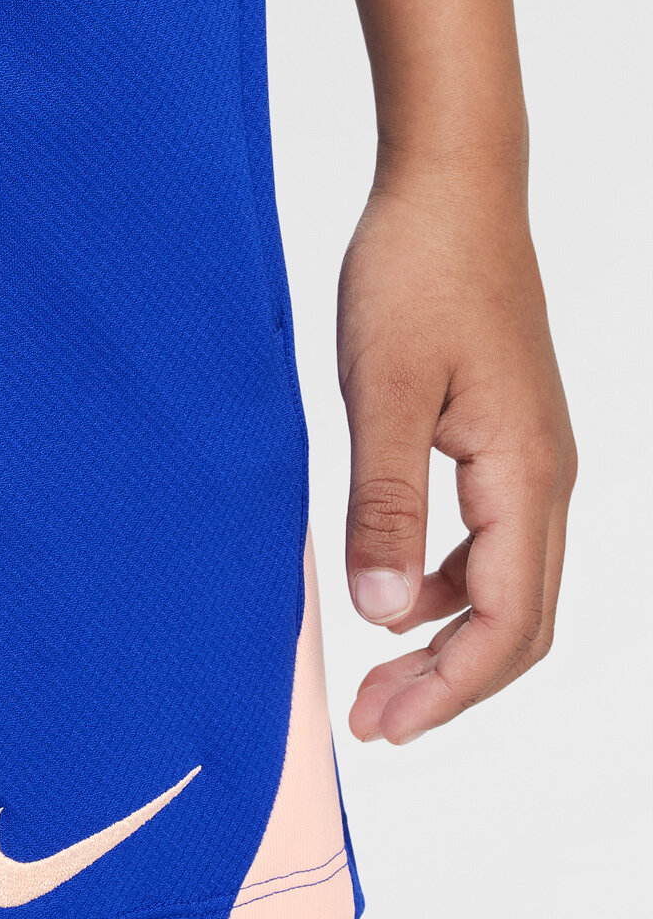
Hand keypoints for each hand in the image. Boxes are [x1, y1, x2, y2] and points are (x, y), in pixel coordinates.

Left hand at [336, 177, 573, 744]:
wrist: (450, 193)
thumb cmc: (416, 275)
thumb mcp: (382, 393)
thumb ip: (383, 503)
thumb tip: (382, 612)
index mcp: (525, 477)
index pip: (505, 623)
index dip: (446, 688)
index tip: (380, 725)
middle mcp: (547, 480)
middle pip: (519, 622)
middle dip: (449, 683)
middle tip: (373, 722)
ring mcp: (533, 460)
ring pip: (509, 586)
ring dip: (447, 639)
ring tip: (377, 672)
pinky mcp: (507, 440)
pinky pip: (492, 542)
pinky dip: (447, 584)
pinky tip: (395, 587)